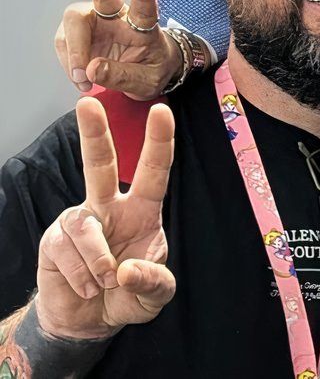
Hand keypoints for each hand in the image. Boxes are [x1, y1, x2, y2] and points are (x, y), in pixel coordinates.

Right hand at [34, 98, 176, 339]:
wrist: (90, 320)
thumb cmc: (128, 295)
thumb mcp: (155, 296)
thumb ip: (153, 283)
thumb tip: (127, 270)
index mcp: (142, 211)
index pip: (153, 172)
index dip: (158, 142)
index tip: (162, 110)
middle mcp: (109, 208)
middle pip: (99, 165)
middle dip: (94, 134)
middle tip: (87, 103)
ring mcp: (78, 221)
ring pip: (86, 228)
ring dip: (99, 261)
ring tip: (106, 283)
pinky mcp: (54, 240)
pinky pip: (68, 252)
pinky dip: (83, 276)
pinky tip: (88, 288)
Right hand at [54, 0, 179, 99]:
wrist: (143, 72)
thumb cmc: (151, 69)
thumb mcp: (147, 81)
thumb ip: (124, 76)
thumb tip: (91, 69)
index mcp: (144, 26)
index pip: (146, 7)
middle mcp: (118, 17)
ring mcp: (95, 22)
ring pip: (75, 21)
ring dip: (74, 51)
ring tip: (84, 80)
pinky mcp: (78, 33)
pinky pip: (64, 42)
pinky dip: (68, 62)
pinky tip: (80, 77)